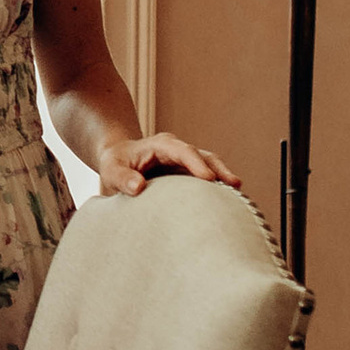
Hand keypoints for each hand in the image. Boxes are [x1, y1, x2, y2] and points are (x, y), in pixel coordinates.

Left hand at [95, 130, 238, 197]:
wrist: (119, 164)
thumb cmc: (115, 165)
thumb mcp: (112, 170)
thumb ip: (122, 178)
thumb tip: (138, 187)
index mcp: (161, 146)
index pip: (182, 151)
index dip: (196, 163)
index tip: (207, 178)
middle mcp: (178, 151)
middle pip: (204, 156)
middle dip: (219, 170)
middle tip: (234, 186)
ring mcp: (186, 163)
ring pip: (211, 166)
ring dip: (224, 178)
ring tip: (238, 195)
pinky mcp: (189, 176)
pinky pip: (207, 180)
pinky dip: (218, 189)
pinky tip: (228, 204)